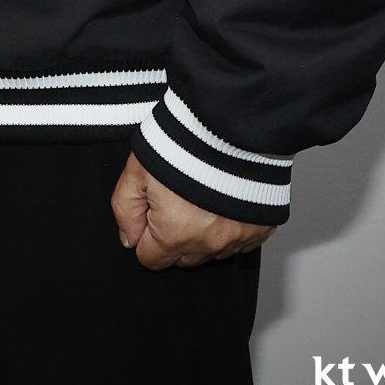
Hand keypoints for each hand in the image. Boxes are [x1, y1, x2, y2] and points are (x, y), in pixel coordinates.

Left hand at [111, 155, 274, 268]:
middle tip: (174, 199)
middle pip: (181, 259)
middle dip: (171, 237)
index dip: (144, 235)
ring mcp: (237, 239)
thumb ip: (125, 209)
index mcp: (175, 233)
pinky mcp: (258, 230)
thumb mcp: (136, 170)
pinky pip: (237, 243)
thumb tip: (129, 239)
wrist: (229, 125)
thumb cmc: (181, 143)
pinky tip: (221, 201)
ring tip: (198, 196)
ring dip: (200, 233)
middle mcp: (208, 244)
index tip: (149, 211)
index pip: (150, 259)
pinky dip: (227, 227)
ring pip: (209, 252)